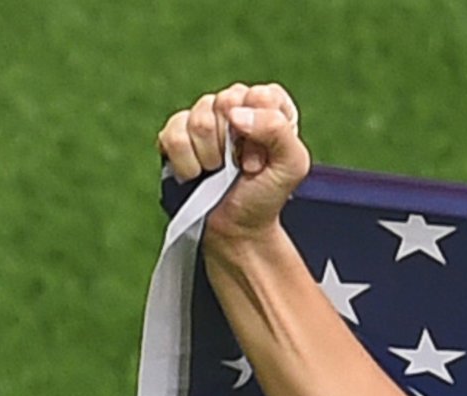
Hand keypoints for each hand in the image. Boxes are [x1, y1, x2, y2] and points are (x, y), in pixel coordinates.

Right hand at [156, 83, 310, 245]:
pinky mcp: (175, 133)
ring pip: (198, 120)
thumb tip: (235, 114)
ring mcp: (203, 117)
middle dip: (235, 144)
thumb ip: (278, 130)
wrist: (234, 227)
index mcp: (269, 107)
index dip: (262, 130)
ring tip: (221, 171)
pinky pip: (174, 135)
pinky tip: (199, 173)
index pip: (260, 96)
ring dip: (212, 156)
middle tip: (243, 167)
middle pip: (225, 102)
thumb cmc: (266, 194)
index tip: (264, 157)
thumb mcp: (292, 165)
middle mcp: (235, 106)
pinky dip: (188, 163)